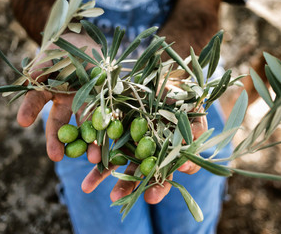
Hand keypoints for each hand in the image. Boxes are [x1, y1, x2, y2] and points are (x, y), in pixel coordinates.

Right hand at [17, 32, 101, 161]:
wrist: (89, 44)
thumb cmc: (65, 48)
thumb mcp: (52, 54)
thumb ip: (41, 67)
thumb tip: (31, 77)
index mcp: (50, 91)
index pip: (36, 103)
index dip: (29, 111)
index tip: (22, 121)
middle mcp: (68, 102)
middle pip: (61, 125)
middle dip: (58, 141)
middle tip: (56, 157)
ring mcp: (87, 104)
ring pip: (87, 126)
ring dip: (90, 143)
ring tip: (94, 158)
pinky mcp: (106, 102)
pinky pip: (108, 117)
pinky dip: (111, 130)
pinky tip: (116, 143)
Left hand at [81, 82, 207, 203]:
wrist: (169, 81)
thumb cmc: (186, 104)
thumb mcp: (195, 121)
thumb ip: (194, 143)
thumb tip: (186, 168)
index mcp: (165, 155)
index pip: (162, 176)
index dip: (157, 188)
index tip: (149, 198)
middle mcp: (145, 150)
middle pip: (135, 172)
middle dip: (125, 186)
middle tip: (115, 199)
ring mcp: (129, 138)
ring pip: (114, 159)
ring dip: (100, 173)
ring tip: (86, 187)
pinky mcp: (115, 124)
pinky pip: (102, 137)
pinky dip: (92, 146)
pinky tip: (84, 155)